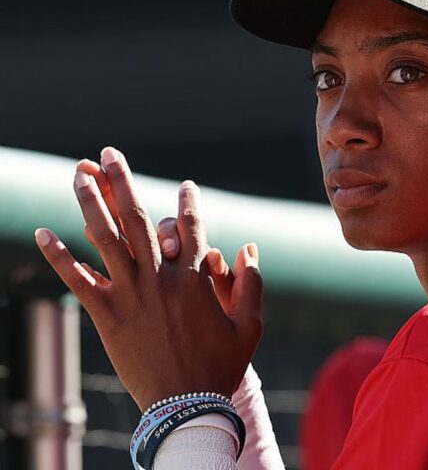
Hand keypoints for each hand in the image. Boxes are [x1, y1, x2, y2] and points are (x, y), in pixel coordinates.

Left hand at [35, 147, 262, 410]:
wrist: (186, 404)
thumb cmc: (221, 365)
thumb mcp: (250, 324)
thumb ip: (252, 282)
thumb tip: (248, 248)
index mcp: (194, 277)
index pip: (190, 226)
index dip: (188, 202)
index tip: (185, 185)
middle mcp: (159, 277)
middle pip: (138, 218)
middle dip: (123, 181)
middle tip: (109, 154)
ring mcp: (130, 294)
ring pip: (105, 238)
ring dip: (90, 202)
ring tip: (78, 174)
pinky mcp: (106, 315)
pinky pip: (78, 279)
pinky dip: (59, 256)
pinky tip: (43, 232)